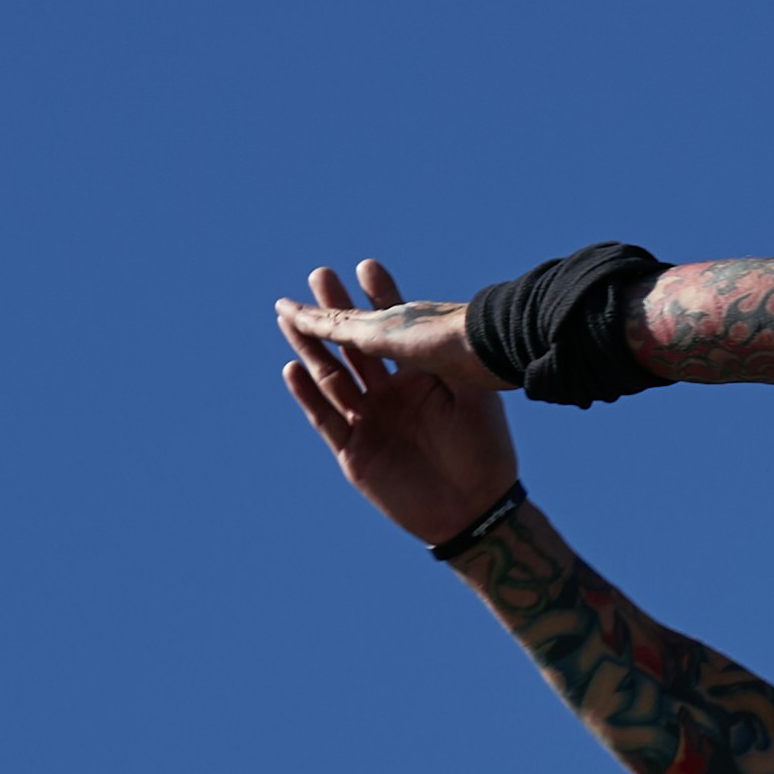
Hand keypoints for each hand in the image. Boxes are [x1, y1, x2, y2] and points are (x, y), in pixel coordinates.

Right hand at [278, 260, 518, 547]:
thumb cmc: (484, 450)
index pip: (393, 330)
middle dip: (335, 310)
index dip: (380, 298)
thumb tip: (444, 321)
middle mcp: (388, 393)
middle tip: (320, 274)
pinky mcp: (353, 451)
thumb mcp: (472, 397)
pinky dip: (308, 395)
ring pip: (330, 375)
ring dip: (310, 345)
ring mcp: (368, 420)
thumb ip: (451, 363)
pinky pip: (325, 418)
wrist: (475, 507)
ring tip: (290, 314)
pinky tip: (293, 367)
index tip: (367, 266)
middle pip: (354, 344)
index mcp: (417, 376)